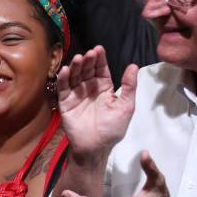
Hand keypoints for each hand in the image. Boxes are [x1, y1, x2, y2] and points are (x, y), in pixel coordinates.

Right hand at [57, 46, 137, 164]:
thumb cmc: (112, 128)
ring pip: (74, 77)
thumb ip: (129, 86)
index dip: (100, 60)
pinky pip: (63, 89)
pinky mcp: (65, 103)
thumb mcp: (126, 106)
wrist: (96, 147)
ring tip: (77, 58)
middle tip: (88, 54)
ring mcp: (76, 95)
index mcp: (104, 89)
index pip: (101, 70)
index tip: (98, 49)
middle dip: (87, 61)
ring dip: (75, 67)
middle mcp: (89, 89)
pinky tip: (64, 71)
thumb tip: (133, 66)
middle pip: (86, 71)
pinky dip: (63, 79)